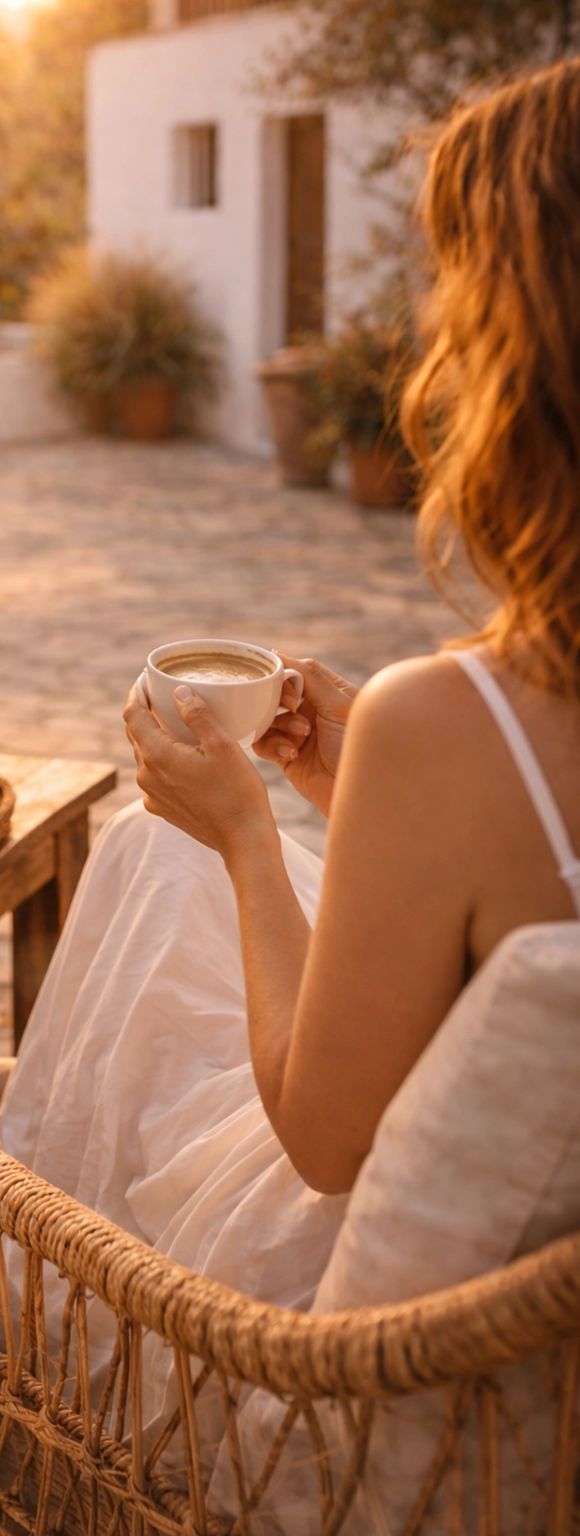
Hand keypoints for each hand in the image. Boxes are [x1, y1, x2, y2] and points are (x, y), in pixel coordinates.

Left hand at [123, 681, 275, 862]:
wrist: (243, 840)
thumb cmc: (238, 792)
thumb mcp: (223, 745)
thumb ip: (198, 715)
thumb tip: (179, 691)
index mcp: (157, 755)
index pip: (132, 715)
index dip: (137, 693)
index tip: (146, 679)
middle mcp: (146, 775)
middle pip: (136, 734)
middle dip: (146, 712)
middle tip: (163, 694)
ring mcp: (152, 794)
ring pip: (146, 755)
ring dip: (156, 736)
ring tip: (176, 723)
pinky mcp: (162, 808)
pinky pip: (155, 776)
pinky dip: (164, 760)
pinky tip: (184, 756)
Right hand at [253, 655, 357, 817]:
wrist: (363, 795)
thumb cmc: (360, 747)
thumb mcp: (339, 705)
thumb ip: (310, 676)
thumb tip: (277, 653)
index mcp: (327, 692)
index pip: (293, 671)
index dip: (283, 676)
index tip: (286, 687)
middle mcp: (310, 710)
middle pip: (274, 694)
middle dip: (278, 701)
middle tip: (293, 710)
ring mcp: (297, 734)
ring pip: (265, 718)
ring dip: (279, 724)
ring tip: (300, 736)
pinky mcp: (287, 758)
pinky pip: (263, 743)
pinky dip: (272, 745)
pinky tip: (292, 753)